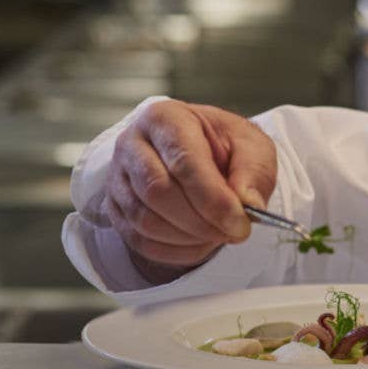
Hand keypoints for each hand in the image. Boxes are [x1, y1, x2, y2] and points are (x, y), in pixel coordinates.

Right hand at [103, 100, 277, 284]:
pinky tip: (199, 242)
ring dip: (188, 237)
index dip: (213, 198)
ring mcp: (118, 177)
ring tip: (218, 233)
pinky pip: (138, 240)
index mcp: (166, 118)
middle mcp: (132, 144)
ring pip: (145, 220)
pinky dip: (174, 250)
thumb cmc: (224, 147)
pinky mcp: (114, 207)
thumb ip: (253, 171)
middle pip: (158, 192)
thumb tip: (247, 204)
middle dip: (201, 221)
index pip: (183, 161)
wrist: (202, 155)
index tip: (240, 222)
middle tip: (233, 232)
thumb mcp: (252, 147)